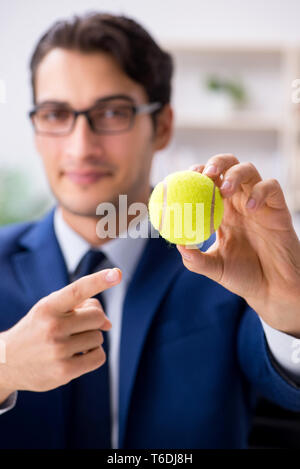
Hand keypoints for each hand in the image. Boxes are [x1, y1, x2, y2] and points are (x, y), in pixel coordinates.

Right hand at [0, 268, 120, 394]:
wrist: (7, 362)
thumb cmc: (37, 329)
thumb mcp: (51, 309)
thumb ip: (80, 306)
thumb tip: (108, 324)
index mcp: (48, 306)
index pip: (77, 290)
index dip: (99, 280)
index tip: (116, 273)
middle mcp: (52, 327)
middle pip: (97, 317)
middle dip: (94, 320)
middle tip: (79, 326)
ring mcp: (58, 350)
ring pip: (98, 337)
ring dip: (91, 339)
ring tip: (71, 342)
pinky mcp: (65, 371)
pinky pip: (99, 357)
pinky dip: (94, 355)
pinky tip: (78, 355)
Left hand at [177, 154, 299, 336]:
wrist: (272, 288)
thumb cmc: (243, 276)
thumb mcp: (215, 269)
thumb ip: (196, 260)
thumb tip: (178, 245)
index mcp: (221, 210)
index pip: (207, 181)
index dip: (196, 173)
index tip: (183, 176)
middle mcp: (239, 201)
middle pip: (228, 166)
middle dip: (216, 163)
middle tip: (204, 174)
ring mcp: (259, 202)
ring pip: (249, 170)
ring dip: (235, 174)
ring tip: (224, 189)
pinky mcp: (278, 208)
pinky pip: (272, 187)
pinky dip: (260, 191)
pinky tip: (250, 207)